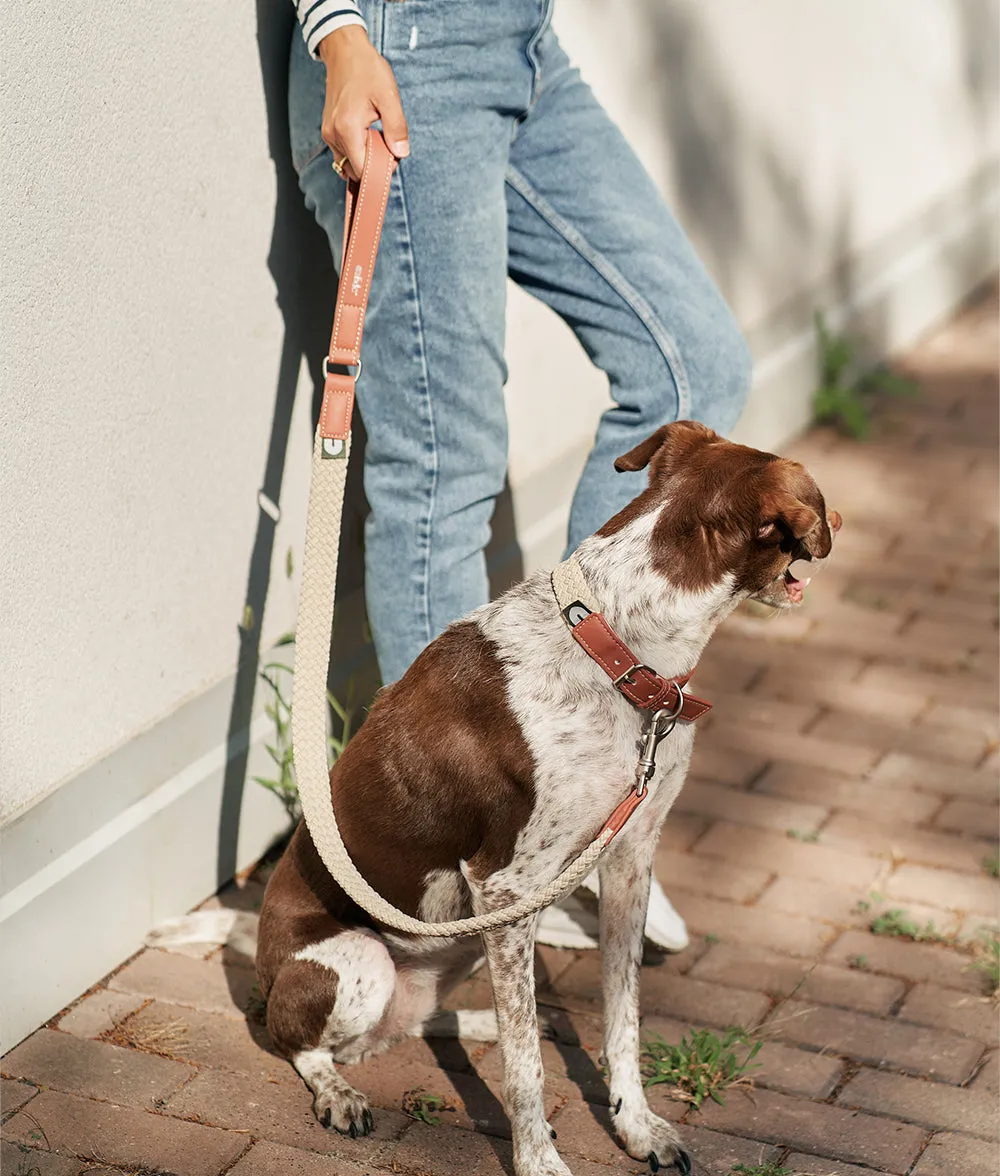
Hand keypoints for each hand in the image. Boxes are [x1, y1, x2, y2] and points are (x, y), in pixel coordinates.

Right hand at [318, 26, 408, 180]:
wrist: (345, 52)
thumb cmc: (367, 70)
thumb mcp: (389, 97)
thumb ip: (397, 128)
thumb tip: (401, 153)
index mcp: (347, 129)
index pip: (363, 170)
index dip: (381, 170)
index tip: (394, 156)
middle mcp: (333, 135)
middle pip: (355, 170)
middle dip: (374, 167)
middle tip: (389, 146)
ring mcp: (328, 134)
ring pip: (348, 164)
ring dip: (365, 160)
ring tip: (378, 139)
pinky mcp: (328, 131)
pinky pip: (343, 153)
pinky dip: (357, 152)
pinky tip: (367, 137)